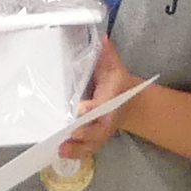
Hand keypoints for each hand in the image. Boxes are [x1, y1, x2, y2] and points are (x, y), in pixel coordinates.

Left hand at [52, 39, 133, 165]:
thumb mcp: (114, 67)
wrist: (130, 103)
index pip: (103, 106)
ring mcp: (102, 133)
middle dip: (83, 132)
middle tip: (67, 132)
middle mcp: (107, 120)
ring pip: (91, 143)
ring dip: (77, 147)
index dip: (93, 109)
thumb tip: (102, 37)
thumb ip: (107, 54)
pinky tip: (61, 153)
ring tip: (60, 148)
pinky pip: (87, 150)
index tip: (82, 109)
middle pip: (96, 129)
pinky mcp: (96, 140)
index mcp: (112, 101)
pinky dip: (76, 154)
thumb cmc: (117, 84)